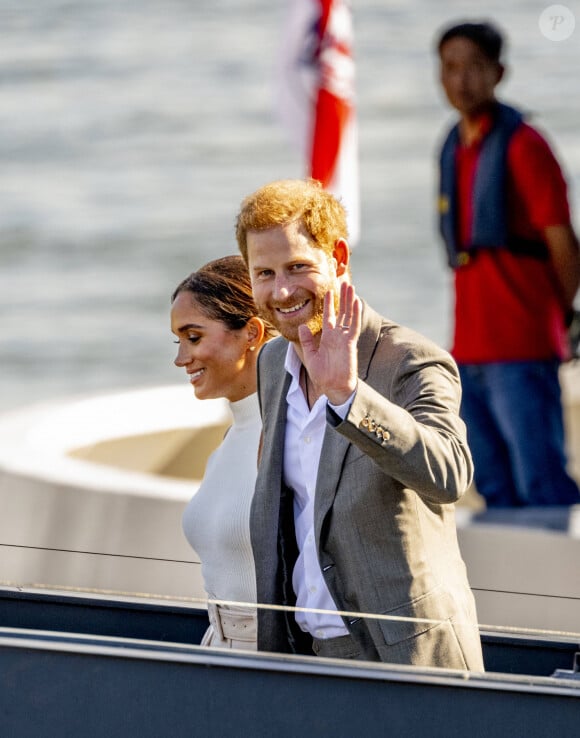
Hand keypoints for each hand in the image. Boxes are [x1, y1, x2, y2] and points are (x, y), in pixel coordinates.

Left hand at [298, 282, 360, 404]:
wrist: (333, 387)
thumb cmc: (323, 375)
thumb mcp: (310, 356)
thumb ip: (306, 341)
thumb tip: (302, 326)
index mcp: (327, 337)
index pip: (329, 316)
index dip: (328, 304)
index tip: (328, 291)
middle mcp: (337, 335)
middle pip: (341, 312)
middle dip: (342, 297)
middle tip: (344, 282)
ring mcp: (344, 338)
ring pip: (348, 315)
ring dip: (349, 301)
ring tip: (351, 286)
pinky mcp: (349, 343)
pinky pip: (353, 326)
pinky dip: (355, 314)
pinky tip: (356, 302)